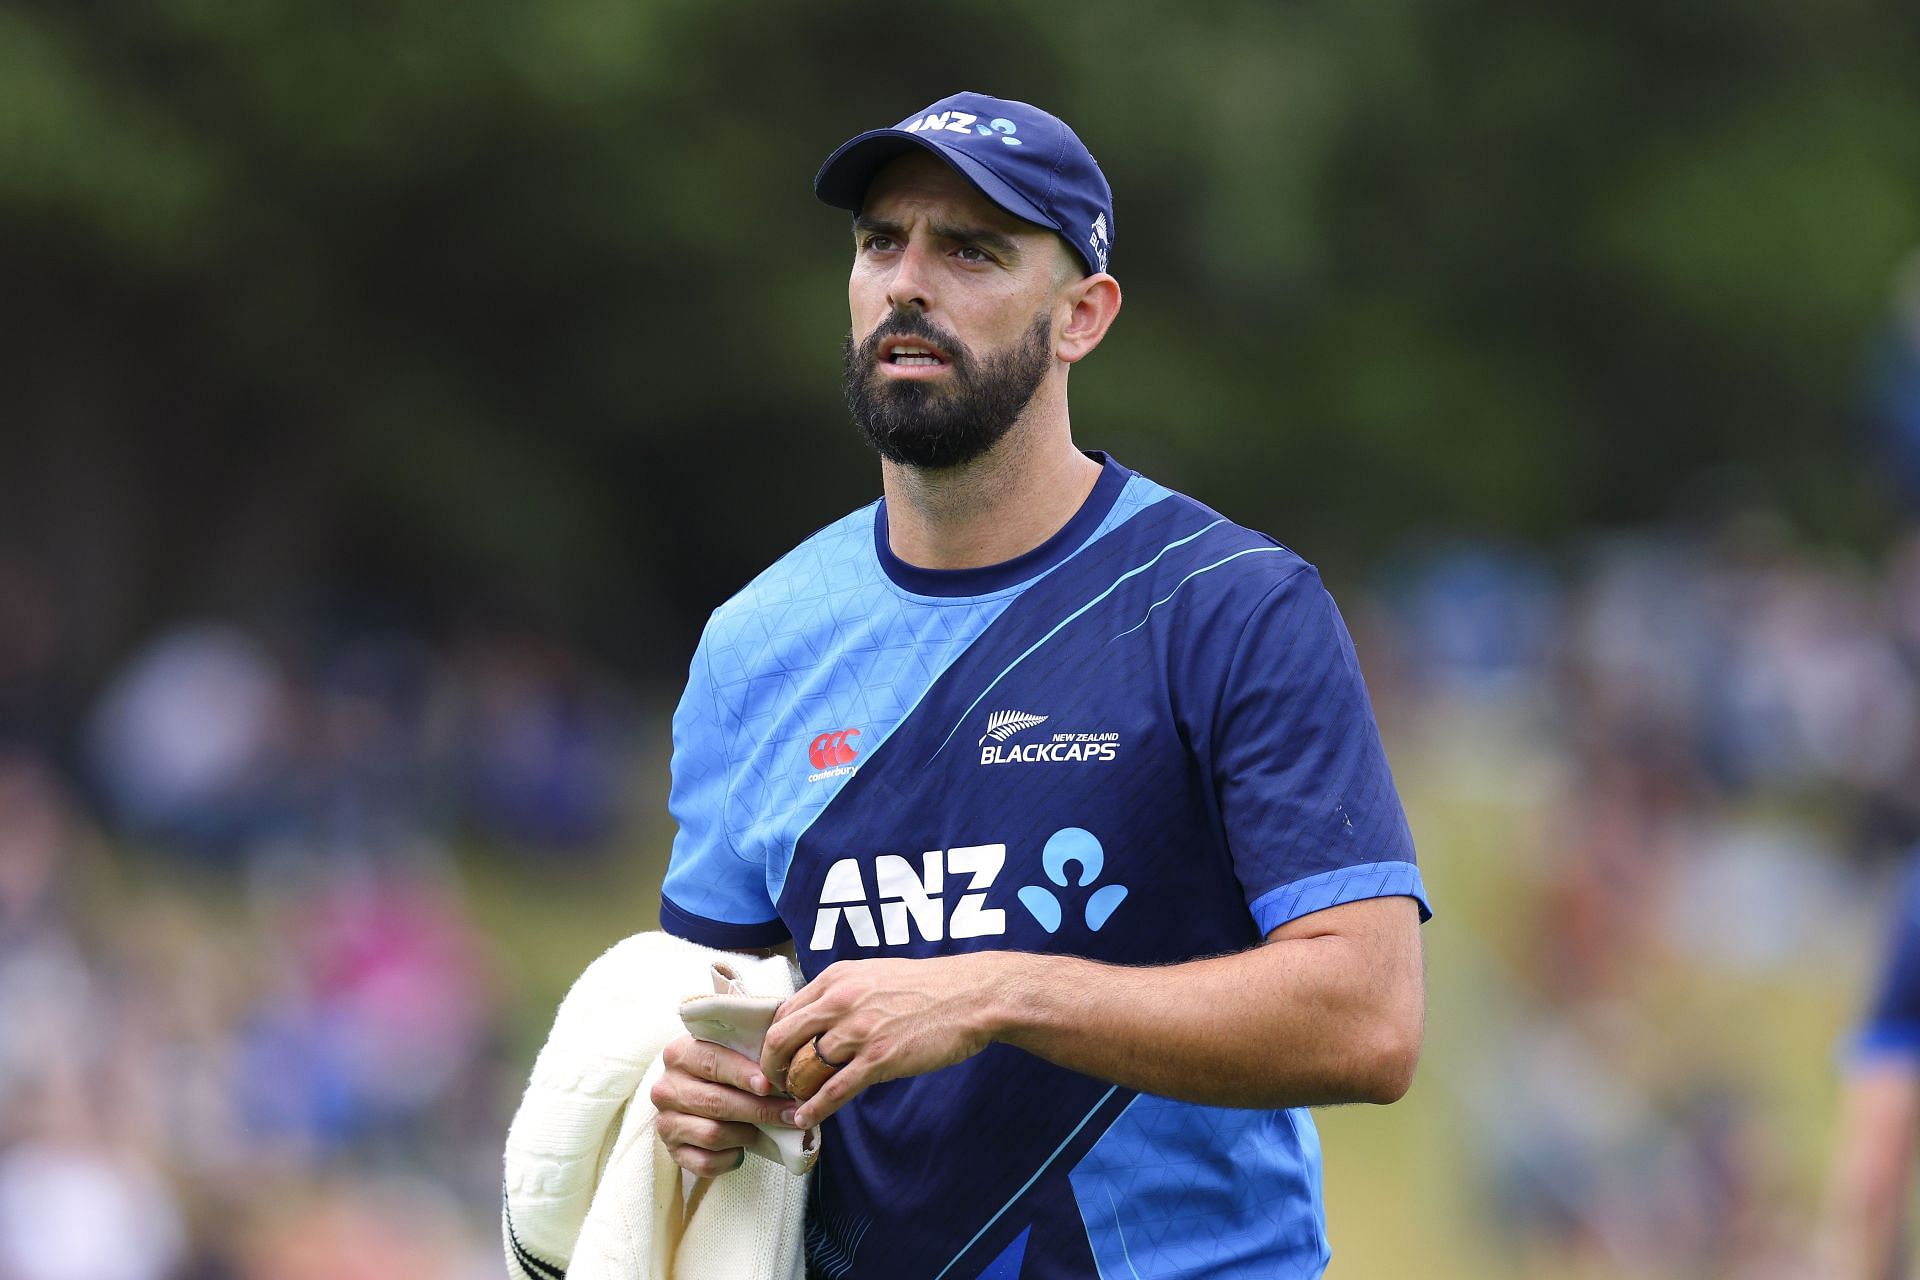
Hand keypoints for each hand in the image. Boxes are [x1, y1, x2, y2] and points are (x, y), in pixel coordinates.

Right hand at [648, 1034, 800, 1177]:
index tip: (769, 1085)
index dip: (742, 1074)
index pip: (712, 1062)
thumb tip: (784, 1068)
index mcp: (679, 1055)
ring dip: (746, 1134)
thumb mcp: (730, 1052)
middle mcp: (666, 1089)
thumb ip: (750, 1053)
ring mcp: (666, 1123)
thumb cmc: (723, 1071)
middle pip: (716, 1102)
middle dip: (758, 1109)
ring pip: (713, 1135)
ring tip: (764, 1129)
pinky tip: (742, 1148)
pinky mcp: (672, 1152)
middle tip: (790, 1113)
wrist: (694, 1095)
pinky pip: (706, 1163)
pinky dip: (730, 1158)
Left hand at [760, 953, 1011, 1126]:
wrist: (970, 996)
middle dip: (771, 1067)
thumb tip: (817, 1020)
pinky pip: (834, 1090)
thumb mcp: (873, 975)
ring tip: (791, 1103)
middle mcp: (840, 1001)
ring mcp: (858, 1031)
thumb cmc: (927, 986)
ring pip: (804, 1068)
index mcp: (836, 978)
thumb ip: (841, 994)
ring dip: (793, 1090)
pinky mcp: (879, 1058)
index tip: (775, 1056)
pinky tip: (805, 1118)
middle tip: (774, 1083)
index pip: (784, 1011)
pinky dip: (814, 1108)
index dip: (772, 1040)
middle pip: (782, 1039)